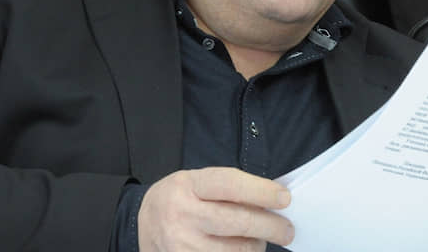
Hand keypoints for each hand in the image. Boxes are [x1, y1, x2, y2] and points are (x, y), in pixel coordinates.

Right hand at [137, 166, 293, 251]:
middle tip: (287, 230)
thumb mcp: (195, 182)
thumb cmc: (177, 200)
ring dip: (257, 247)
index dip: (262, 191)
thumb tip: (271, 201)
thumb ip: (229, 189)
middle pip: (238, 222)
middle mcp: (182, 215)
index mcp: (187, 186)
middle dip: (271, 226)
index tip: (285, 198)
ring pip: (236, 250)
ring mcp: (182, 245)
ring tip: (261, 241)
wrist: (140, 225)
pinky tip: (245, 251)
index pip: (230, 185)